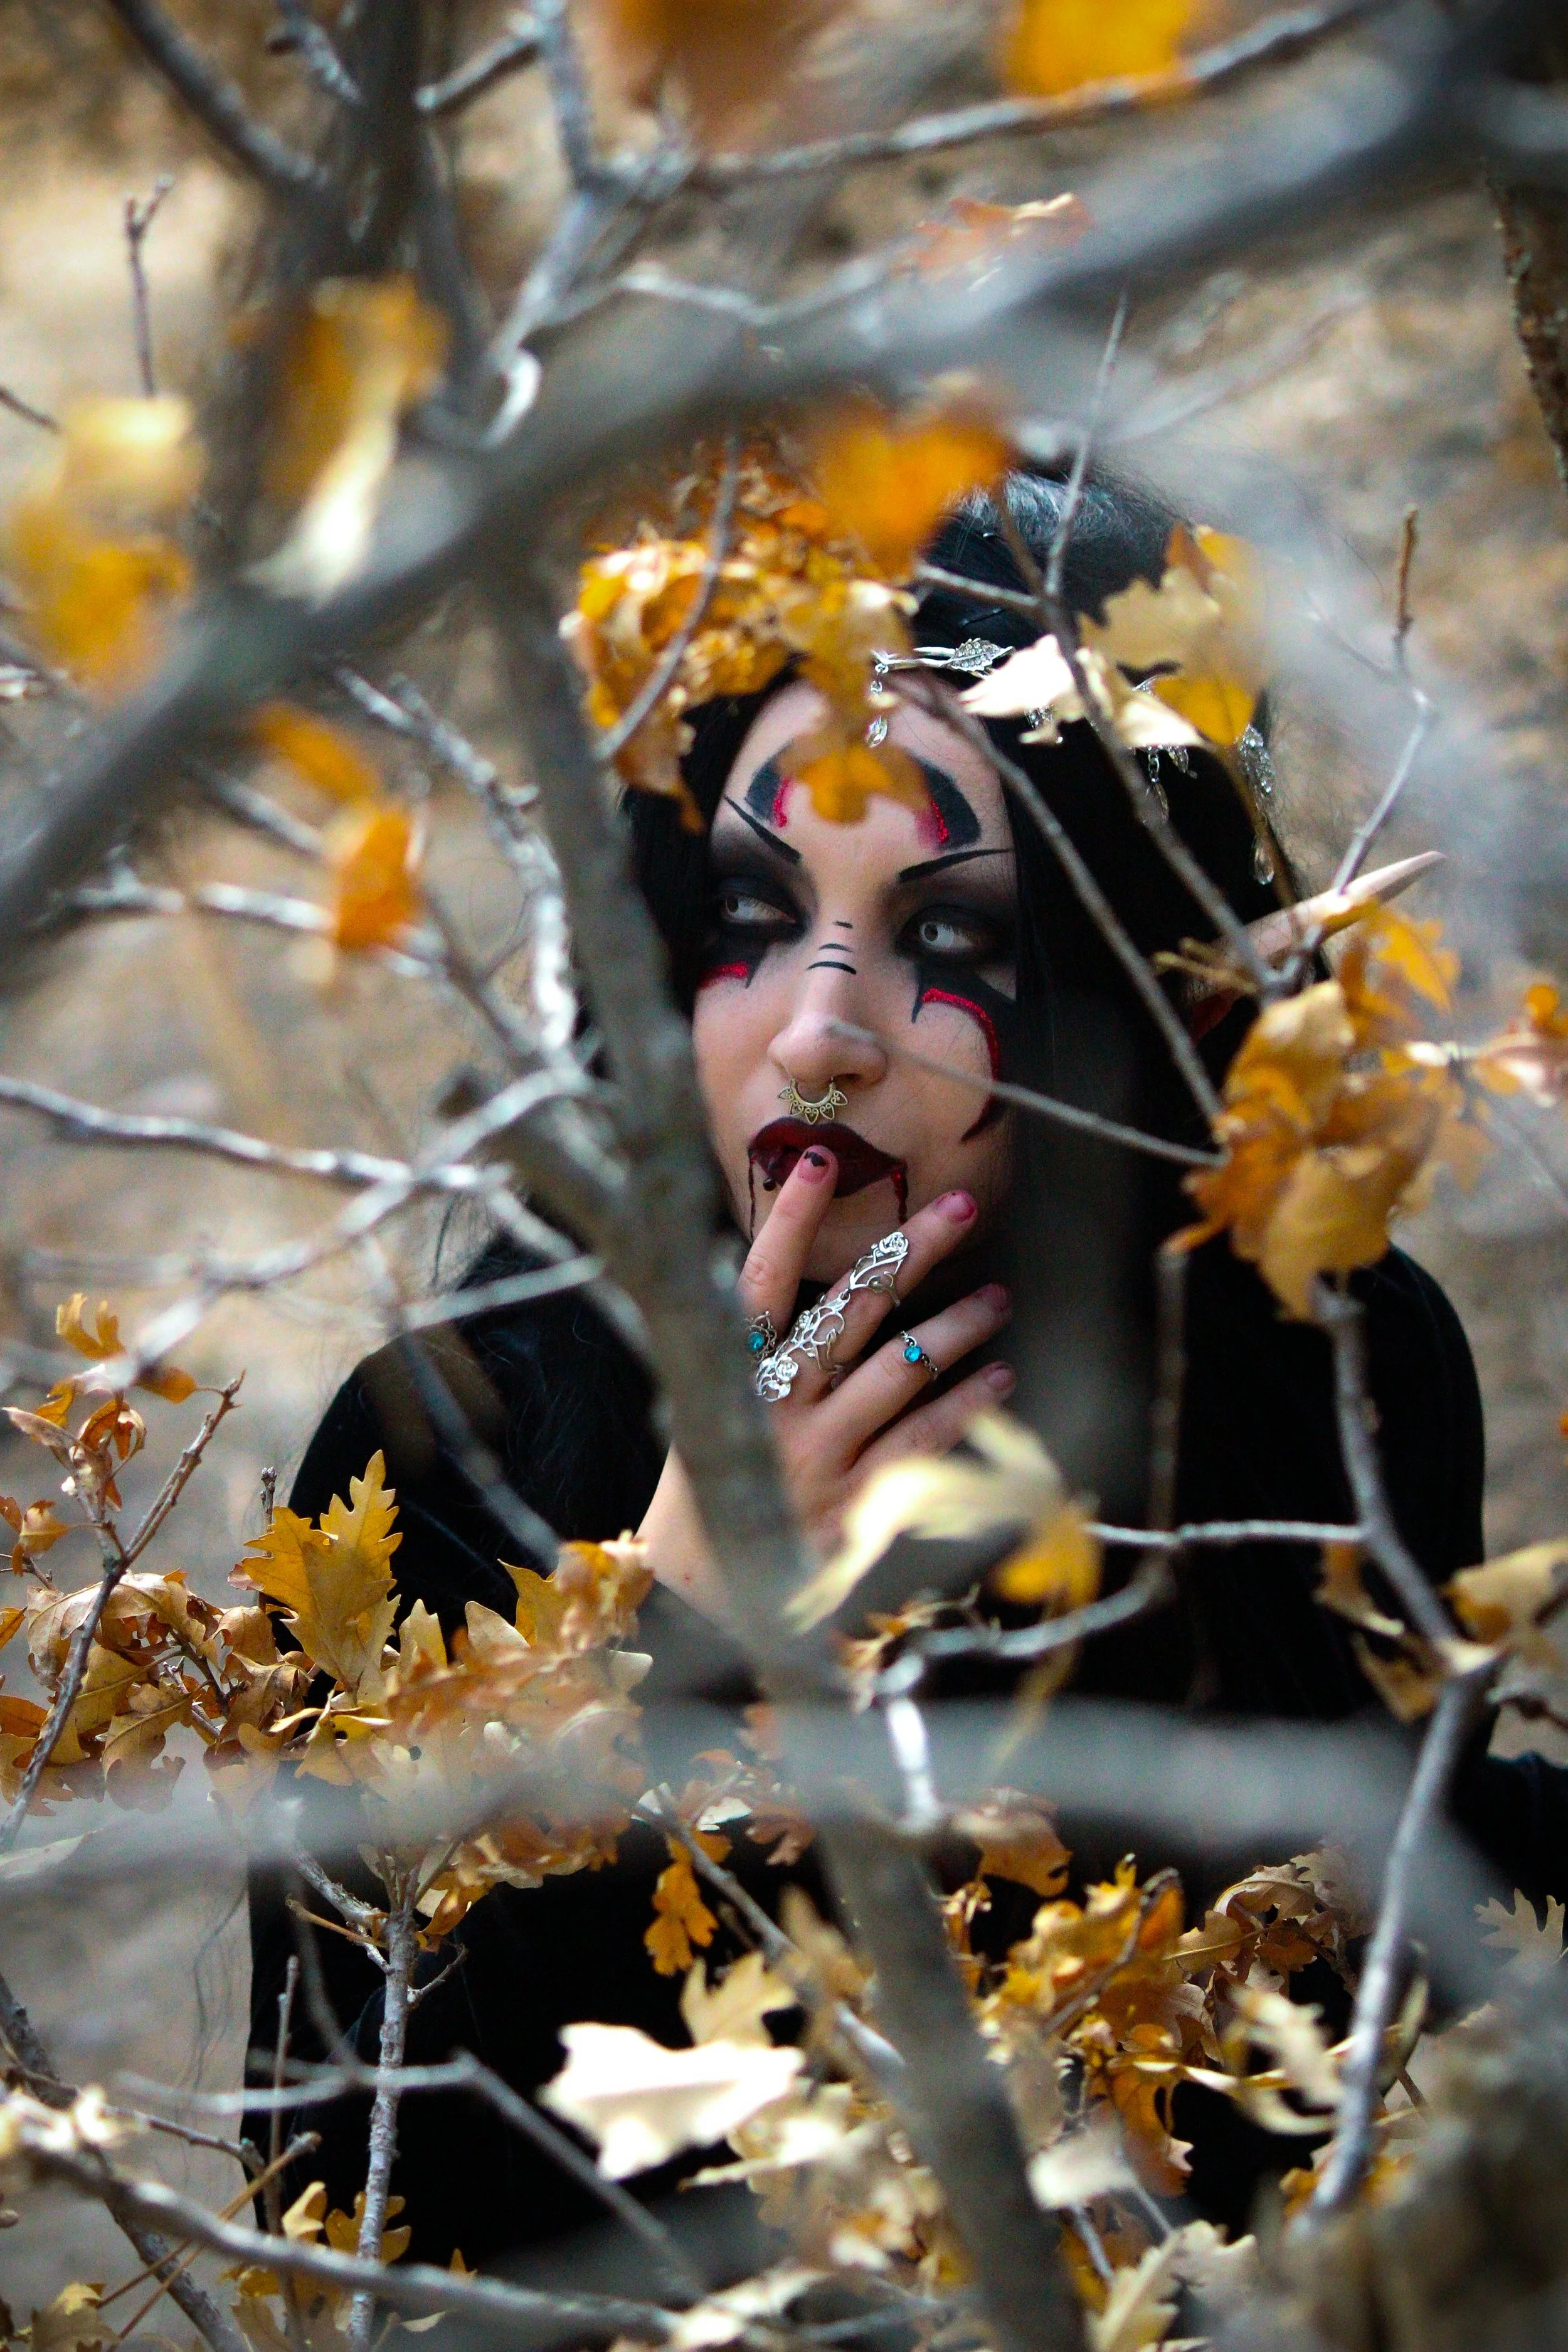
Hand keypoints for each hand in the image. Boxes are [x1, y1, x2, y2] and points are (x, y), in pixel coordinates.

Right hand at [637, 1147, 1012, 1618]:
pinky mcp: (855, 1505)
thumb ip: (750, 1347)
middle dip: (907, 1254)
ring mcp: (818, 1457)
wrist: (698, 1589)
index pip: (760, 1283)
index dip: (788, 1222)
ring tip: (998, 1294)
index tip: (820, 1160)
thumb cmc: (711, 1479)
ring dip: (954, 1327)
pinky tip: (1000, 1378)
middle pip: (847, 1313)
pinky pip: (921, 1443)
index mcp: (728, 1375)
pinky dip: (965, 1407)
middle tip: (960, 1206)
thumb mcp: (705, 1406)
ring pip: (897, 1373)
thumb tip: (804, 1270)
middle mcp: (775, 1409)